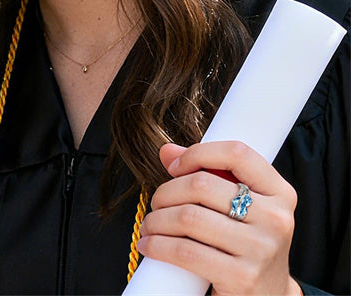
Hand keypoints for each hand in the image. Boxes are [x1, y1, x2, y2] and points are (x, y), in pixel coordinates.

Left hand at [136, 141, 301, 295]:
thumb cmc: (246, 243)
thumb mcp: (239, 206)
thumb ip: (208, 173)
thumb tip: (167, 151)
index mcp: (279, 192)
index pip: (237, 153)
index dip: (199, 153)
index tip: (175, 166)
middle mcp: (276, 219)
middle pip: (202, 185)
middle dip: (166, 192)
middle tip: (156, 204)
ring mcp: (261, 249)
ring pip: (189, 217)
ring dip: (157, 220)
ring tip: (150, 225)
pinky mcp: (242, 278)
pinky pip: (186, 251)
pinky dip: (158, 245)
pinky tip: (149, 245)